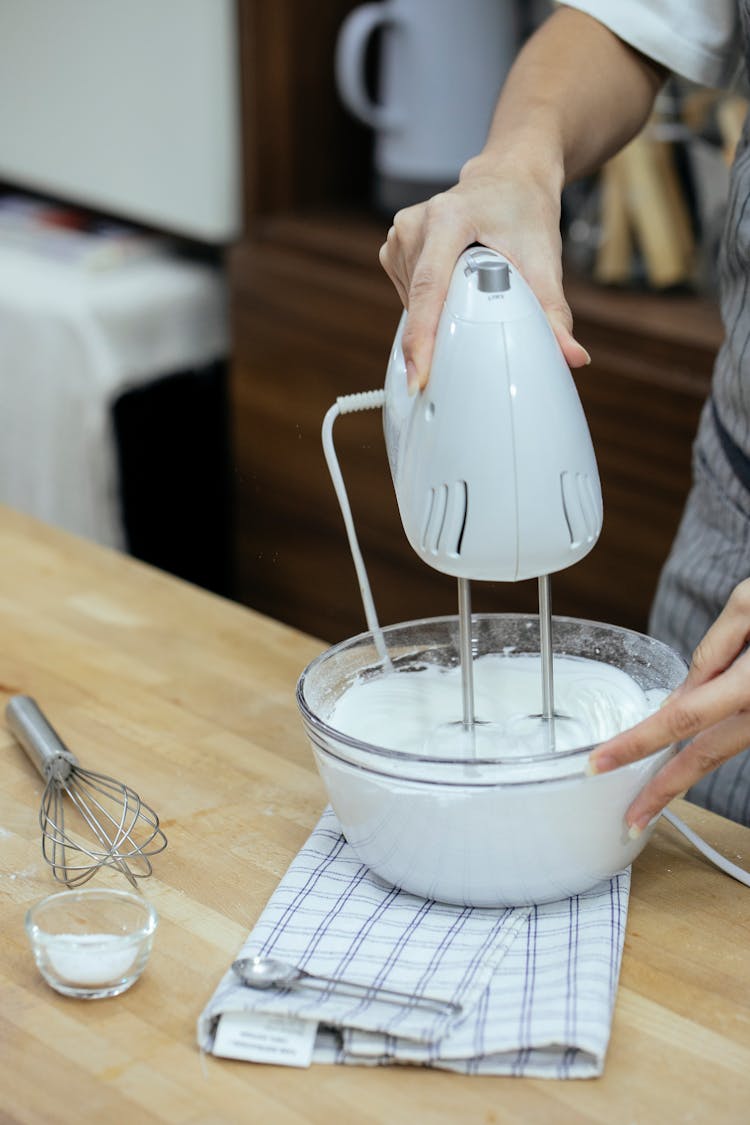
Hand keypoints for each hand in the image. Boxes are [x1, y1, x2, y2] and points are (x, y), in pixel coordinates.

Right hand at [378, 156, 590, 392]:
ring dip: (440, 314)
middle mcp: (415, 224)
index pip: (430, 289)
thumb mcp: (544, 258)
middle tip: (474, 334)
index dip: (422, 337)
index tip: (420, 377)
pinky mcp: (393, 247)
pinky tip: (454, 284)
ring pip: (414, 304)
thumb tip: (574, 357)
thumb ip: (554, 311)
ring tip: (470, 288)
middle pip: (422, 303)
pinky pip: (409, 296)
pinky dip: (432, 304)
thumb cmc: (525, 211)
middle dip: (443, 332)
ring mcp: (399, 235)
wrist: (509, 176)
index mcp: (447, 218)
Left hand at [588, 579, 749, 833]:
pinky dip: (719, 730)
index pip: (678, 721)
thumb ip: (713, 648)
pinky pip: (744, 729)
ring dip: (689, 761)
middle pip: (704, 757)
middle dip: (663, 789)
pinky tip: (693, 738)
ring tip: (655, 781)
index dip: (635, 745)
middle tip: (631, 816)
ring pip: (725, 746)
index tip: (599, 763)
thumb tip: (685, 691)